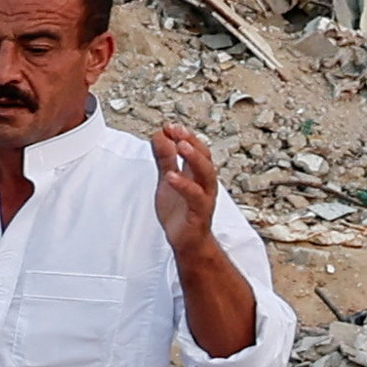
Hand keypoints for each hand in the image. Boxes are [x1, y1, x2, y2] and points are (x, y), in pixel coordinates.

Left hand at [145, 121, 228, 252]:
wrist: (186, 241)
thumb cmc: (179, 211)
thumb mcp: (167, 181)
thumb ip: (164, 160)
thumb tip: (160, 136)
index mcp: (196, 174)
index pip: (195, 149)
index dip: (184, 136)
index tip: (169, 125)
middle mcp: (204, 183)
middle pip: (204, 157)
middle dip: (192, 141)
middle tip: (177, 130)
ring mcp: (204, 197)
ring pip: (206, 174)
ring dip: (194, 158)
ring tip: (181, 146)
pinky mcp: (199, 213)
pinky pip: (195, 197)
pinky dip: (184, 185)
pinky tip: (171, 176)